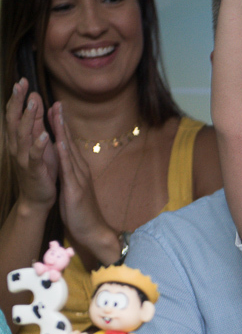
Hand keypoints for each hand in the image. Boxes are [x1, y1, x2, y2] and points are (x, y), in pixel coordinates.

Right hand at [4, 79, 57, 210]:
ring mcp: (24, 159)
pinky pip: (35, 156)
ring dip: (27, 118)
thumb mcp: (38, 142)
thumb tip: (35, 100)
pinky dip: (39, 145)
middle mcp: (17, 147)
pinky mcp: (35, 170)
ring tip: (33, 103)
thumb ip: (36, 123)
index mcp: (19, 140)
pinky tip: (45, 135)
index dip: (17, 98)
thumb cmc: (41, 168)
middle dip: (17, 102)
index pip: (15, 115)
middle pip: (14, 121)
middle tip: (20, 84)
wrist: (38, 198)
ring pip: (23, 136)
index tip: (21, 81)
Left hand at [51, 103, 116, 260]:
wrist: (93, 231)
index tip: (55, 108)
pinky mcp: (76, 190)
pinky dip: (64, 155)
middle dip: (62, 122)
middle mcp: (79, 170)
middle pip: (69, 142)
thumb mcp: (74, 188)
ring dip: (63, 133)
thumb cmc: (82, 212)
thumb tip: (65, 163)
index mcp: (77, 170)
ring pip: (69, 151)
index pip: (68, 144)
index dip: (61, 126)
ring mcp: (78, 179)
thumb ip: (71, 173)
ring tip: (56, 115)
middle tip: (56, 102)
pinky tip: (60, 143)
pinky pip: (69, 170)